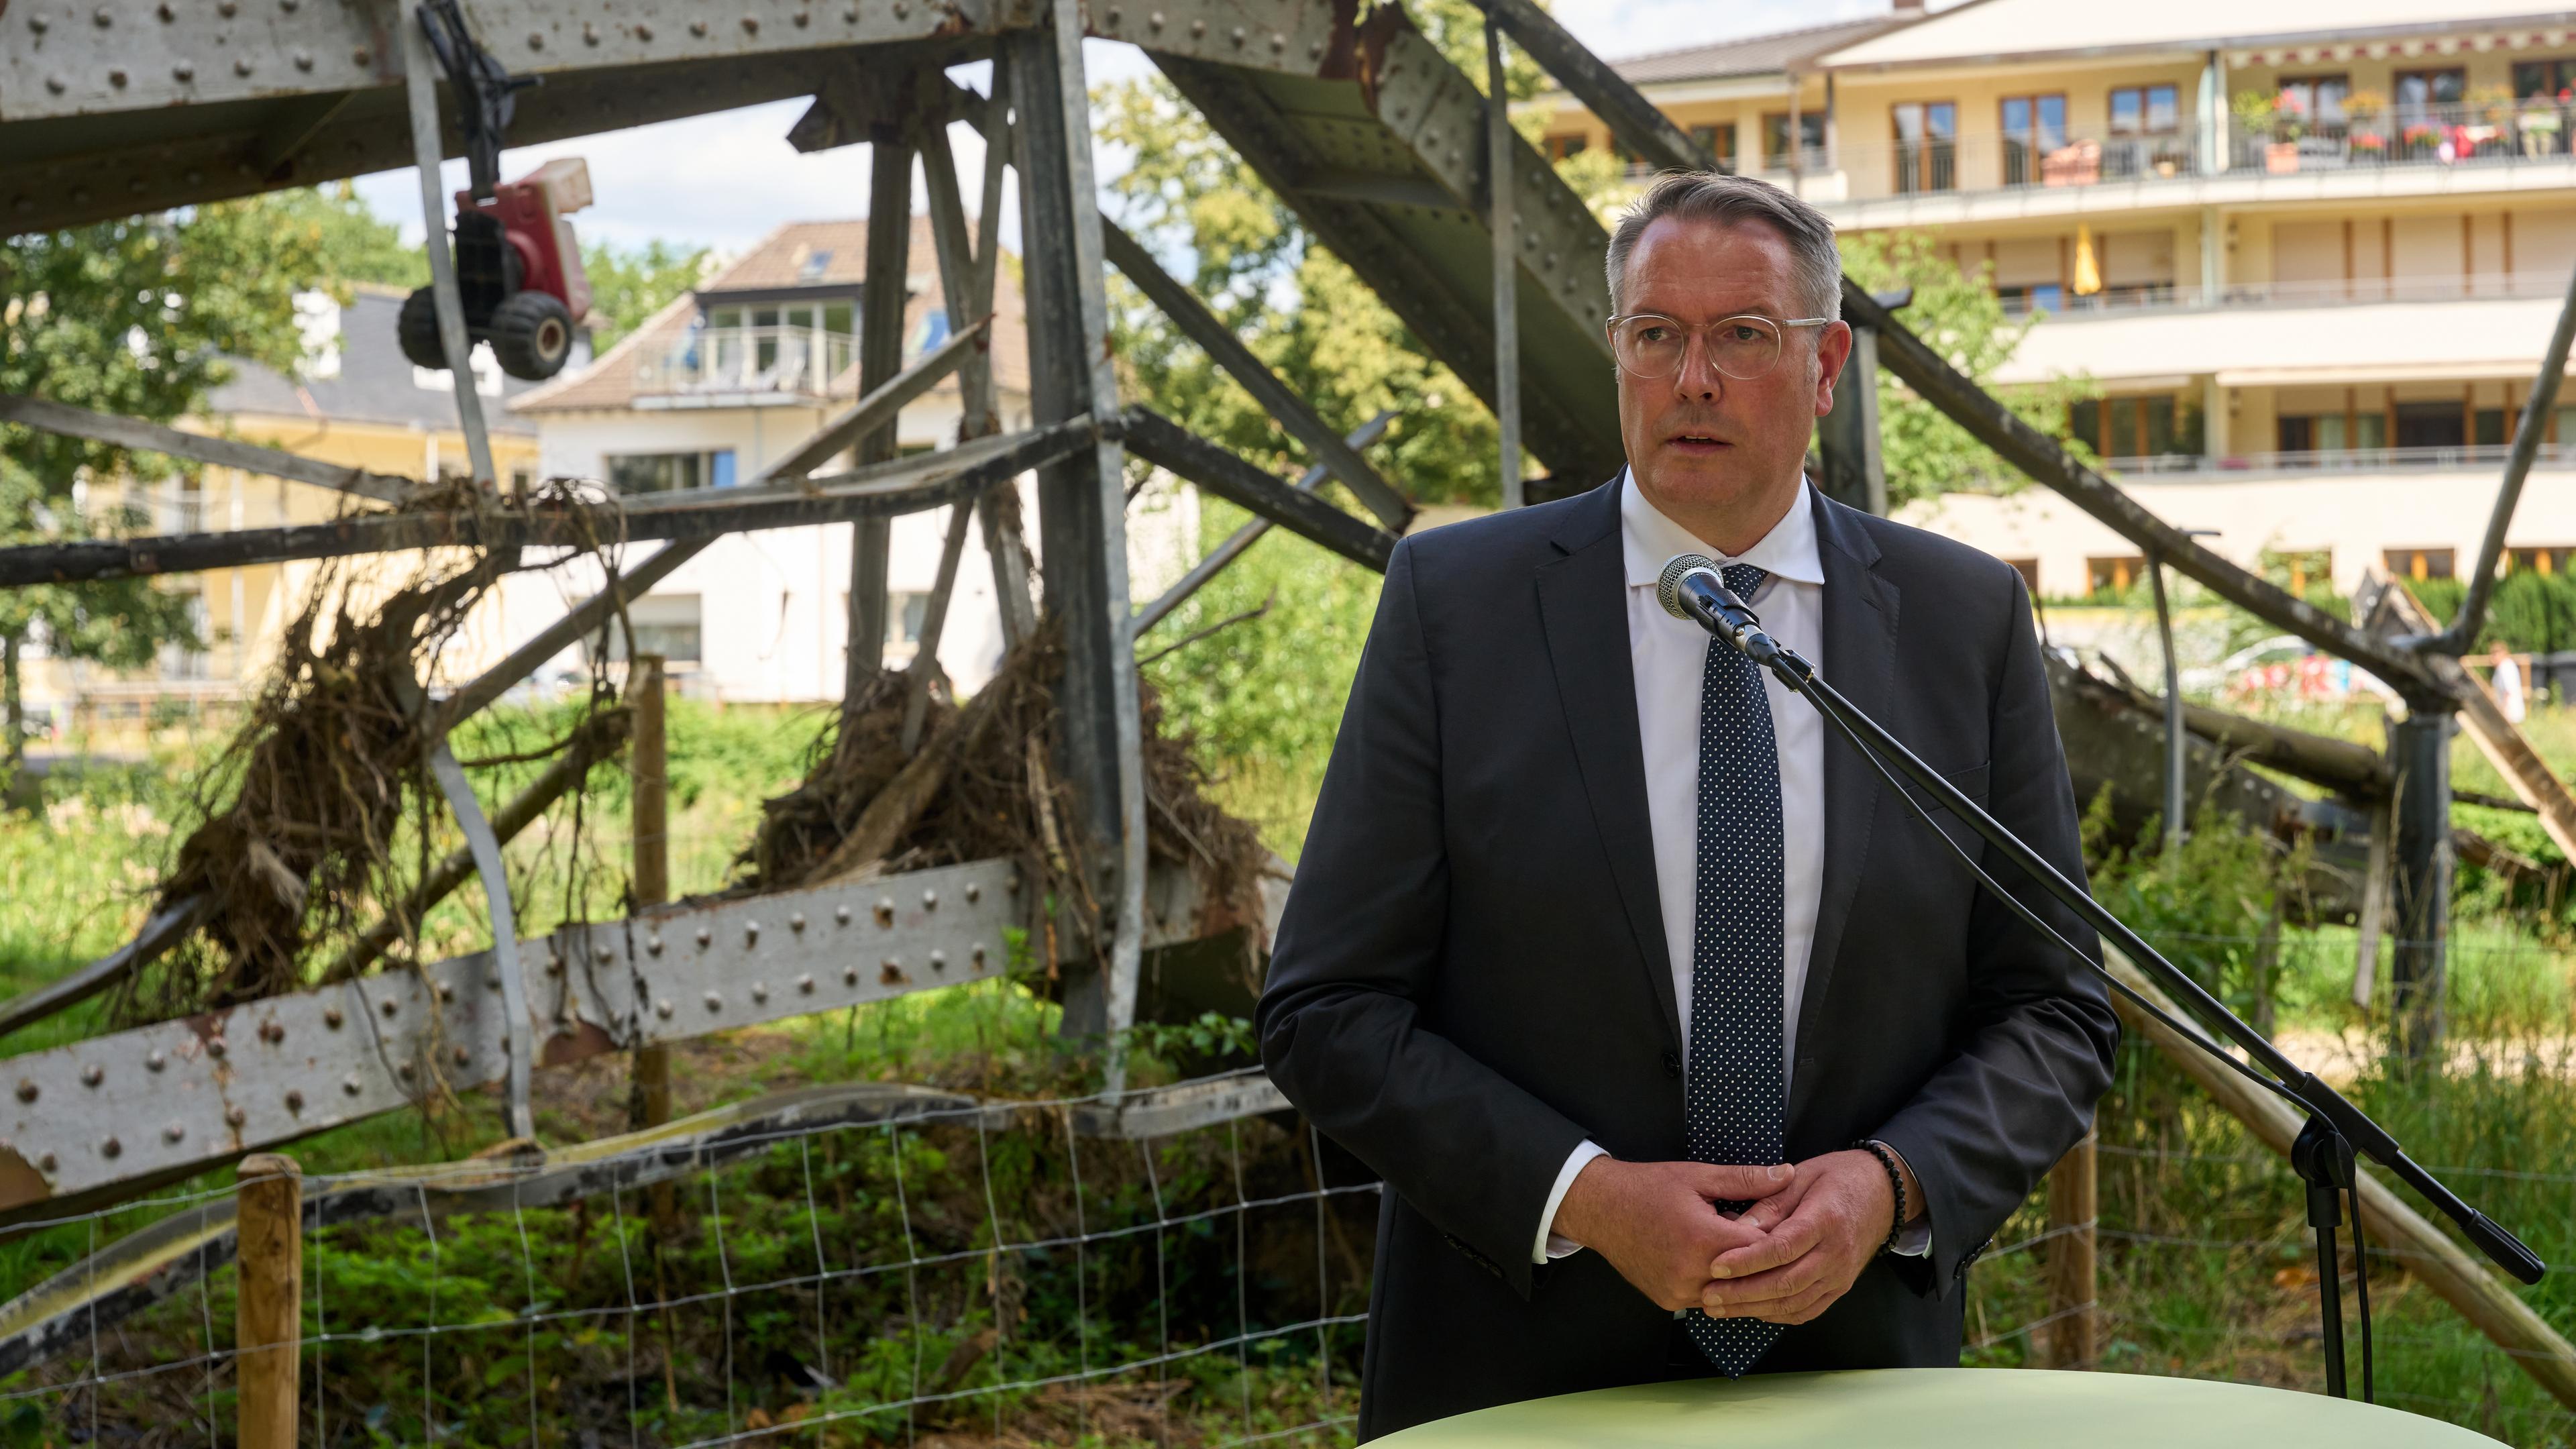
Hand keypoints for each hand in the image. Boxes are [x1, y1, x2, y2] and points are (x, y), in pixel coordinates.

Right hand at [1552, 1156, 1793, 1311]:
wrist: (1600, 1208)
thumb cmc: (1647, 1188)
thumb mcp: (1698, 1176)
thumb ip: (1745, 1179)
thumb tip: (1786, 1175)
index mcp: (1702, 1239)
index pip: (1762, 1248)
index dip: (1773, 1233)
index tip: (1773, 1219)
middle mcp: (1691, 1273)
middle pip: (1749, 1275)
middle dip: (1757, 1255)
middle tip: (1753, 1231)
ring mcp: (1678, 1292)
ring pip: (1730, 1291)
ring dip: (1737, 1272)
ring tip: (1727, 1242)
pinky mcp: (1669, 1301)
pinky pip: (1706, 1297)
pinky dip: (1715, 1280)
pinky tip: (1707, 1256)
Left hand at [1697, 1149, 1903, 1325]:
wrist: (1881, 1193)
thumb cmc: (1836, 1178)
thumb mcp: (1800, 1176)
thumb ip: (1769, 1203)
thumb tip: (1737, 1228)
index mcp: (1826, 1219)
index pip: (1784, 1247)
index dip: (1748, 1260)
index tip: (1716, 1265)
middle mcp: (1836, 1253)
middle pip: (1787, 1282)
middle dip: (1743, 1292)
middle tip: (1708, 1295)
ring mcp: (1841, 1275)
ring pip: (1795, 1302)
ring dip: (1754, 1308)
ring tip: (1719, 1307)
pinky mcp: (1840, 1288)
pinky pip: (1807, 1310)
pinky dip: (1776, 1314)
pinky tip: (1750, 1310)